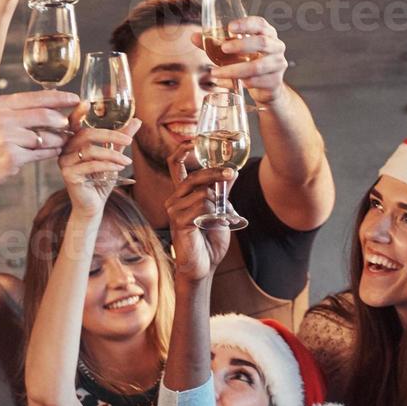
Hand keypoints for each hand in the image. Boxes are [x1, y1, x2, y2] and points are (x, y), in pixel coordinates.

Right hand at [0, 91, 75, 195]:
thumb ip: (16, 112)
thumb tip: (47, 107)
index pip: (35, 97)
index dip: (59, 97)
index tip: (75, 98)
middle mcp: (1, 118)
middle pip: (44, 115)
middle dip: (62, 121)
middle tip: (70, 125)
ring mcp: (6, 138)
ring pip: (45, 137)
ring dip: (57, 140)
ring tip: (60, 141)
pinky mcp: (11, 158)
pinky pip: (40, 153)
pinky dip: (50, 152)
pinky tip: (53, 151)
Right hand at [56, 112, 137, 216]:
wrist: (92, 206)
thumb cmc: (100, 181)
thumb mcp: (112, 157)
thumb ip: (120, 139)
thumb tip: (137, 120)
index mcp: (72, 143)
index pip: (73, 124)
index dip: (77, 113)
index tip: (86, 103)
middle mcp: (64, 151)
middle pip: (86, 134)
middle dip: (110, 135)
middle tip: (129, 140)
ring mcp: (64, 163)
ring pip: (90, 150)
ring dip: (112, 154)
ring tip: (127, 161)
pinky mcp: (69, 176)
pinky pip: (90, 165)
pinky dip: (108, 165)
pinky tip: (120, 168)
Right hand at [163, 146, 231, 281]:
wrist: (204, 266)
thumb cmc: (209, 240)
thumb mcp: (221, 212)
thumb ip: (223, 192)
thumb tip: (232, 172)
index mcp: (183, 193)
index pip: (177, 165)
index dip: (183, 150)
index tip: (194, 139)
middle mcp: (175, 198)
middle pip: (194, 175)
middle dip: (215, 172)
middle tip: (231, 173)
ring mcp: (174, 209)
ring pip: (201, 192)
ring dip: (217, 203)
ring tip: (221, 217)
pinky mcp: (179, 221)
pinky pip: (200, 206)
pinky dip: (212, 214)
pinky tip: (211, 224)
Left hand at [193, 16, 289, 108]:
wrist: (267, 87)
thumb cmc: (248, 61)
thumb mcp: (233, 51)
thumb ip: (214, 43)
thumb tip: (193, 37)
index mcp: (267, 33)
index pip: (260, 23)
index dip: (246, 24)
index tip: (230, 27)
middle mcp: (276, 47)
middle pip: (262, 42)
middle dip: (241, 45)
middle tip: (223, 49)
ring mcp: (278, 65)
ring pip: (257, 66)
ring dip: (234, 70)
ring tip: (215, 72)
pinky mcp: (275, 82)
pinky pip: (256, 82)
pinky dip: (239, 83)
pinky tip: (226, 83)